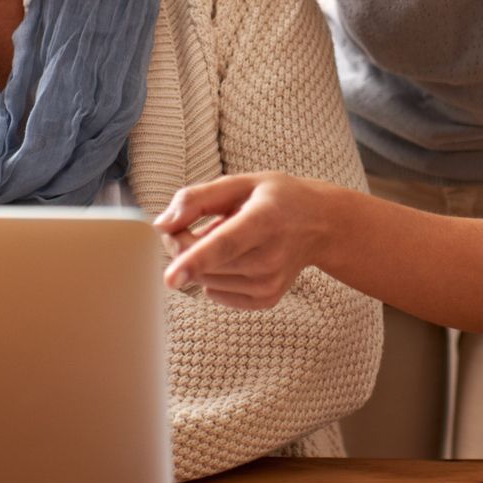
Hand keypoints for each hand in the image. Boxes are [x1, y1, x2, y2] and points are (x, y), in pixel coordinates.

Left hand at [151, 172, 335, 308]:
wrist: (320, 225)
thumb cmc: (275, 198)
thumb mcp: (239, 183)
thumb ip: (196, 199)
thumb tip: (162, 225)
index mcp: (264, 219)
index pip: (225, 244)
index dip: (195, 260)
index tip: (171, 278)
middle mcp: (270, 256)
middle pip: (205, 264)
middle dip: (182, 245)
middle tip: (189, 223)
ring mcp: (270, 282)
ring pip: (205, 281)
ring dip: (200, 260)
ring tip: (227, 237)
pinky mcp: (266, 299)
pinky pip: (216, 293)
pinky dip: (214, 275)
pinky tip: (236, 256)